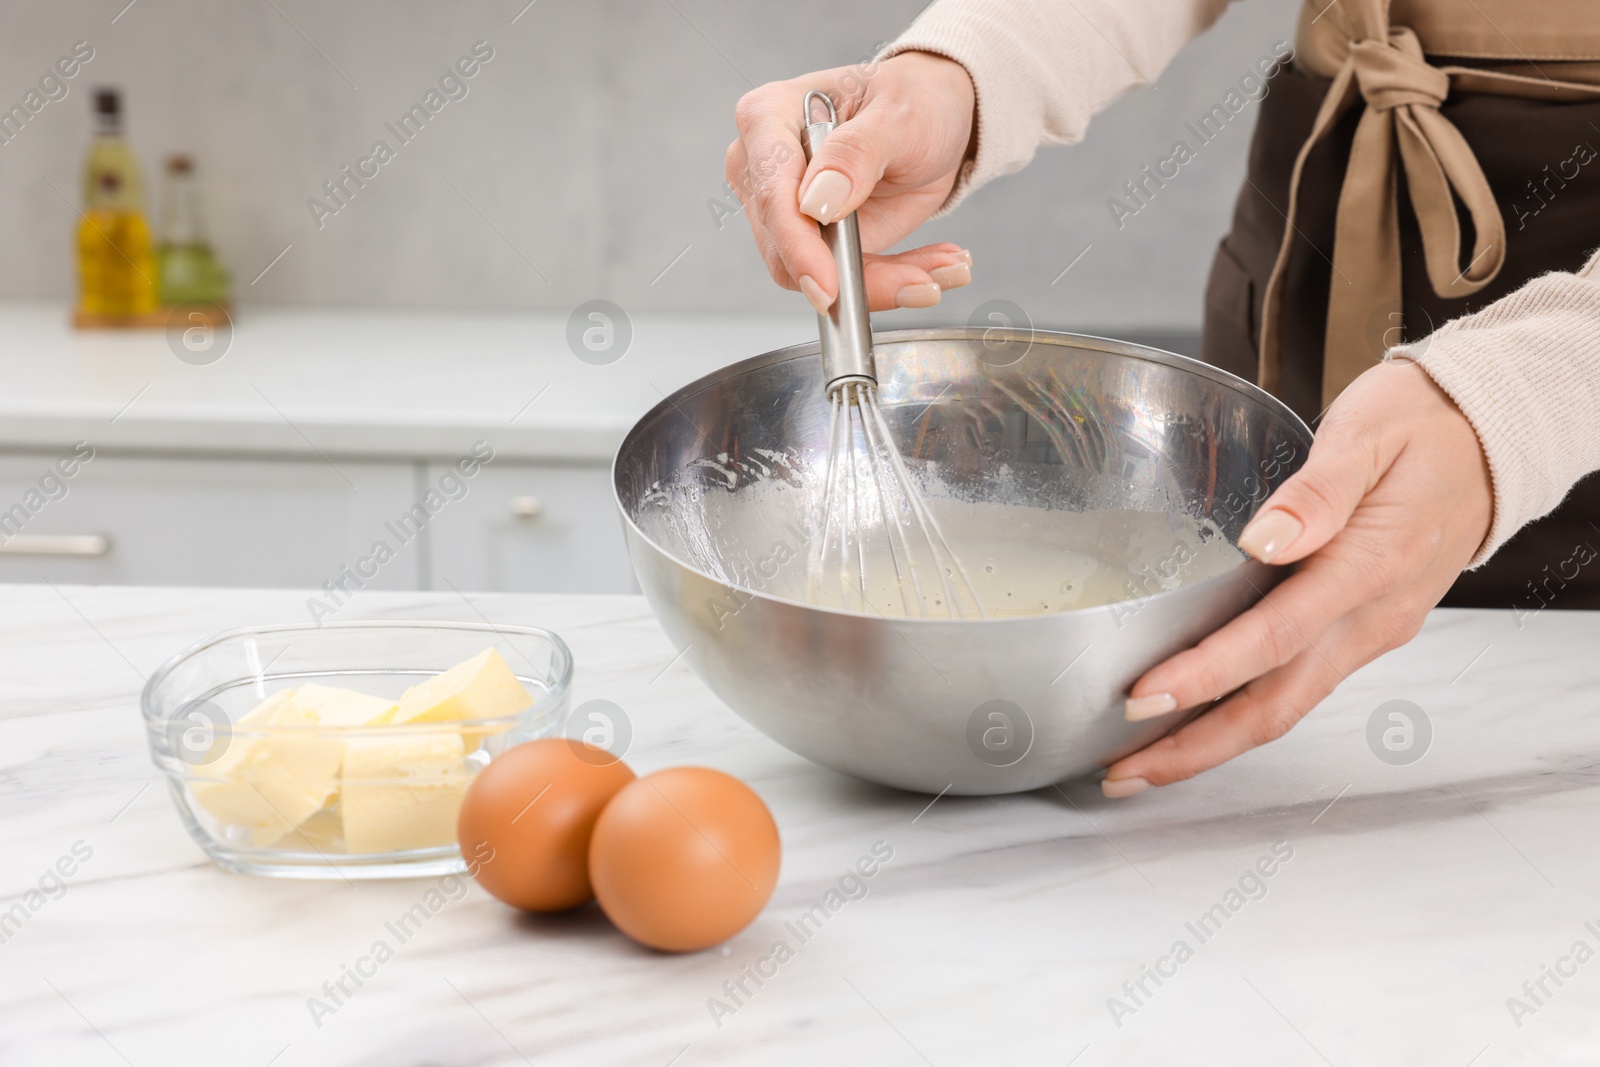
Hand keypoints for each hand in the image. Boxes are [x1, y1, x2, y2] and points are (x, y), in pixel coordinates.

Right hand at [726, 51, 977, 312]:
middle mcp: (763, 168)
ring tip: (945, 266)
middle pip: (787, 251)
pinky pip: (842, 281)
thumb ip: (856, 153)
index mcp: (768, 118)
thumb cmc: (912, 98)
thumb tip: (815, 203)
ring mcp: (784, 210)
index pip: (771, 196)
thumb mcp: (899, 114)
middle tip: (925, 279)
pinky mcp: (814, 242)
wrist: (935, 117)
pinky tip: (933, 267)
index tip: (829, 286)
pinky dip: (893, 283)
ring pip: (817, 276)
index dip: (797, 247)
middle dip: (860, 275)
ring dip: (886, 283)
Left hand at [1102, 361, 1493, 796]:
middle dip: (1194, 746)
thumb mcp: (1368, 434)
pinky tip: (1195, 724)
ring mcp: (1369, 634)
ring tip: (1140, 765)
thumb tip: (1264, 539)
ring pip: (1285, 709)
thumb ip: (1317, 492)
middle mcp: (1370, 616)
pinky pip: (1297, 690)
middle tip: (1122, 770)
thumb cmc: (1422, 429)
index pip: (1274, 637)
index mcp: (1368, 565)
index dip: (1206, 674)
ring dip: (1212, 745)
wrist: (1489, 442)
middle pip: (1274, 704)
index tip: (1142, 696)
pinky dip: (1242, 719)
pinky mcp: (1362, 635)